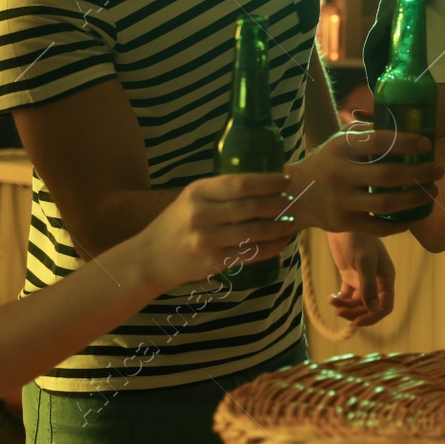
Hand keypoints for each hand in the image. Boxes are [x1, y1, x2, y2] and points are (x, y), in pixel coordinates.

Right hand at [140, 171, 298, 288]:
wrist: (150, 258)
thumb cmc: (178, 222)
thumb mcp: (193, 198)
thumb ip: (222, 191)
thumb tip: (265, 183)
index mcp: (198, 191)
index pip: (241, 183)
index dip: (268, 182)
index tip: (286, 181)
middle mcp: (201, 214)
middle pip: (251, 207)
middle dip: (278, 204)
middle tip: (293, 202)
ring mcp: (207, 240)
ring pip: (255, 231)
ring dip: (279, 227)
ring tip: (292, 222)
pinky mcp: (214, 262)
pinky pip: (251, 253)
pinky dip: (272, 247)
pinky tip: (282, 242)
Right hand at [285, 129, 443, 235]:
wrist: (295, 194)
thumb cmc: (327, 163)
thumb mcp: (339, 142)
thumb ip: (366, 134)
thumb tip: (405, 126)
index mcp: (341, 148)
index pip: (378, 142)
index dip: (406, 142)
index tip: (427, 144)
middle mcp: (340, 174)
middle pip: (387, 176)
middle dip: (419, 173)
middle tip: (439, 170)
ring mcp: (342, 201)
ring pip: (386, 204)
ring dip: (415, 199)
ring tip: (432, 192)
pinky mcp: (344, 223)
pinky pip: (378, 227)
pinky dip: (399, 224)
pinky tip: (413, 216)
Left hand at [325, 231, 394, 326]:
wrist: (341, 219)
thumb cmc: (356, 237)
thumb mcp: (363, 261)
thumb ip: (368, 286)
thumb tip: (374, 310)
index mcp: (386, 277)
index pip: (385, 306)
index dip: (372, 316)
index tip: (355, 322)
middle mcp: (377, 279)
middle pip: (370, 307)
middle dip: (355, 313)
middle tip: (338, 311)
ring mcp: (363, 278)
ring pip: (358, 303)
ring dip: (346, 306)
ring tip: (332, 301)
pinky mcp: (350, 274)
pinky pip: (348, 295)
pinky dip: (340, 299)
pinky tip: (331, 297)